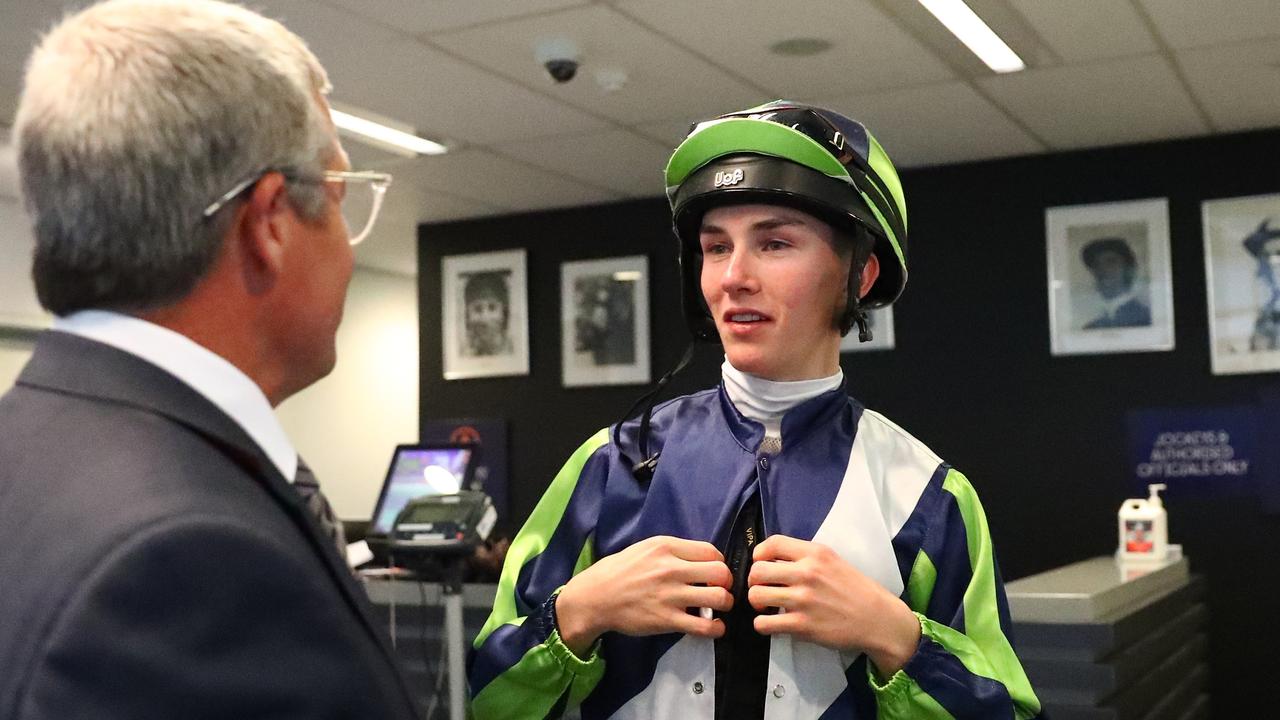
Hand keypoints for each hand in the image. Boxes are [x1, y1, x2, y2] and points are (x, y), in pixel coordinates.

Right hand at [555, 535, 733, 656]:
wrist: (594, 598)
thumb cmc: (618, 571)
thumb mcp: (644, 548)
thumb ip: (672, 551)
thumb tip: (698, 559)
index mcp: (666, 547)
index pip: (711, 552)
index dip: (718, 564)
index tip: (713, 573)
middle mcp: (671, 568)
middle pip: (721, 573)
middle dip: (726, 583)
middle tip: (720, 590)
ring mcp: (670, 595)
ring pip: (719, 598)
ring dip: (725, 605)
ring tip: (718, 609)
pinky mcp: (667, 620)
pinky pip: (705, 626)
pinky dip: (716, 629)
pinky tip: (713, 627)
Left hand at [747, 535, 920, 675]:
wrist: (877, 619)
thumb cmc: (855, 589)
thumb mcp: (833, 561)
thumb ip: (806, 558)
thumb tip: (773, 560)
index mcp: (815, 553)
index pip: (772, 543)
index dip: (759, 554)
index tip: (761, 564)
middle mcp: (807, 573)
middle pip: (757, 570)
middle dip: (754, 581)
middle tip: (764, 588)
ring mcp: (803, 600)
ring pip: (756, 596)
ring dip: (757, 603)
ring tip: (767, 607)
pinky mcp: (802, 625)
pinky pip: (763, 623)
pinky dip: (763, 625)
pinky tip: (773, 624)